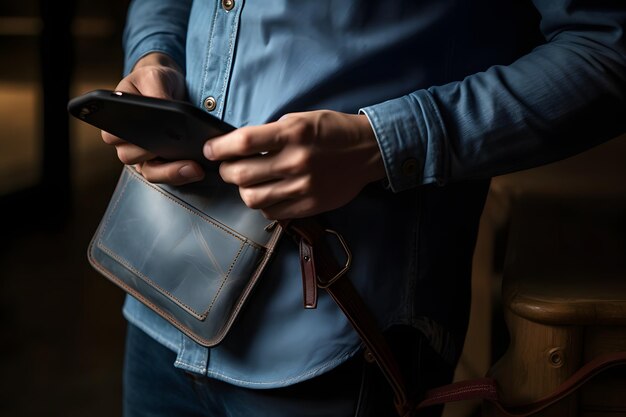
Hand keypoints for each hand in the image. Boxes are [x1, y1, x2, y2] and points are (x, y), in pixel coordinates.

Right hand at [100, 53, 205, 184]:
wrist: (172, 86)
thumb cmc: (155, 80)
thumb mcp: (154, 76)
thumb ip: (156, 90)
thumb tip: (165, 109)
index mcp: (114, 119)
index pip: (112, 136)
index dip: (127, 141)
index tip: (147, 140)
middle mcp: (125, 141)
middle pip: (132, 158)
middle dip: (153, 157)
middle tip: (179, 153)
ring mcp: (144, 155)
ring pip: (151, 172)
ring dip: (172, 172)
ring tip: (194, 167)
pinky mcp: (163, 162)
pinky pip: (168, 176)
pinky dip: (182, 174)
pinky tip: (198, 168)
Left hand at [204, 110, 385, 218]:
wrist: (369, 152)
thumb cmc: (333, 131)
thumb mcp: (302, 119)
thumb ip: (272, 133)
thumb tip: (239, 146)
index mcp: (293, 133)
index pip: (243, 143)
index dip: (218, 148)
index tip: (210, 150)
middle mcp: (296, 161)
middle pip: (241, 174)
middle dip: (225, 171)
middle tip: (227, 167)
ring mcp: (303, 187)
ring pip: (252, 198)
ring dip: (242, 190)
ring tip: (247, 182)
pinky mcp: (310, 206)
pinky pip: (272, 212)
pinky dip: (262, 204)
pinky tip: (267, 193)